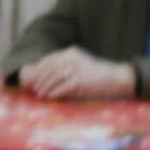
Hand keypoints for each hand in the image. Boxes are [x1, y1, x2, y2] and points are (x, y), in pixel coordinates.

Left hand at [17, 47, 134, 100]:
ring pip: (54, 78)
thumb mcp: (80, 66)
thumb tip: (44, 78)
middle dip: (39, 79)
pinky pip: (63, 87)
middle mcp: (73, 58)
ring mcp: (77, 68)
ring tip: (40, 95)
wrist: (116, 78)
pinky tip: (50, 97)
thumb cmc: (97, 75)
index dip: (39, 69)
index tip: (32, 79)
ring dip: (45, 88)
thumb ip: (65, 68)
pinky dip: (54, 93)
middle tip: (34, 89)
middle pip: (50, 68)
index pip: (50, 59)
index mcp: (72, 52)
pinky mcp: (81, 80)